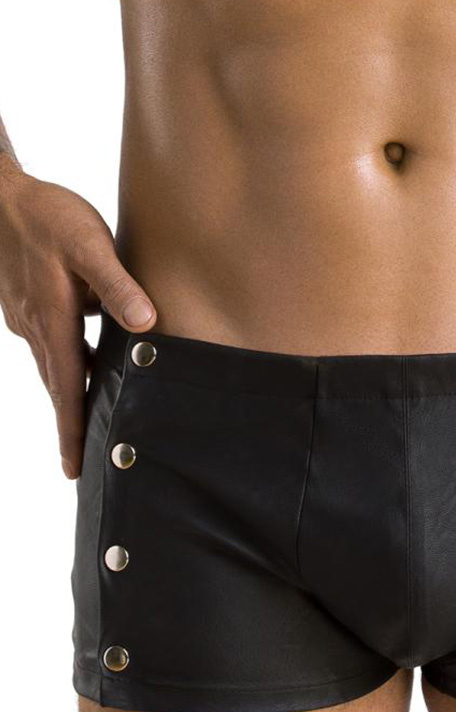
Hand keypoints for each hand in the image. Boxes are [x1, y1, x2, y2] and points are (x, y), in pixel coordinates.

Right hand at [0, 163, 156, 478]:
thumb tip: (145, 325)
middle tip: (79, 467)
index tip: (73, 468)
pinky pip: (50, 348)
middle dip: (68, 427)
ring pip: (53, 369)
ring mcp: (27, 318)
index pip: (66, 388)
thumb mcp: (88, 242)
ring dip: (67, 399)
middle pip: (57, 388)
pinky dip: (65, 369)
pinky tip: (84, 371)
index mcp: (52, 321)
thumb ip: (116, 284)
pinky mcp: (27, 306)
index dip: (71, 429)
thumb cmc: (47, 214)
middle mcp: (35, 328)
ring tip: (83, 429)